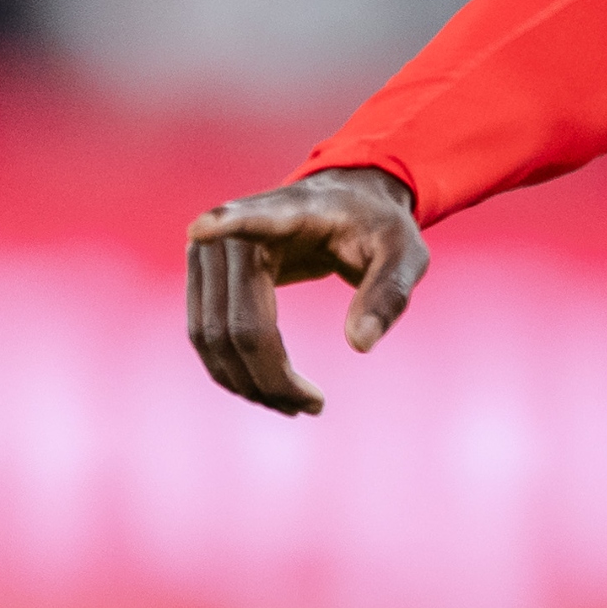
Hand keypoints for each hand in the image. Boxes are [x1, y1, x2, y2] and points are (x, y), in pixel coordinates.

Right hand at [183, 167, 427, 415]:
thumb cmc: (377, 226)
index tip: (201, 230)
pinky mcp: (202, 278)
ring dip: (248, 383)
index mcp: (290, 211)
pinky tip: (273, 389)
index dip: (226, 225)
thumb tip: (360, 344)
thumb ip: (389, 293)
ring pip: (210, 337)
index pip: (251, 218)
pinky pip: (206, 336)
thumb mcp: (405, 254)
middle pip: (234, 322)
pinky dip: (235, 371)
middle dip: (269, 377)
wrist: (346, 201)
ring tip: (300, 405)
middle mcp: (234, 232)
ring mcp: (208, 254)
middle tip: (315, 406)